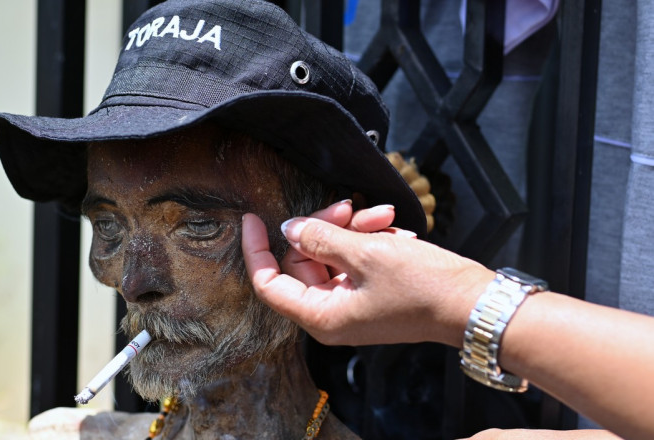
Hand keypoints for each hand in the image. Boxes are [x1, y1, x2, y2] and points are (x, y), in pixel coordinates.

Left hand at [241, 203, 493, 346]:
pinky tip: (391, 229)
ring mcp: (351, 305)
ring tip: (380, 215)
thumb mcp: (365, 252)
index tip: (252, 217)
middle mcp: (331, 315)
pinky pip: (354, 262)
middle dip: (323, 228)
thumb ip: (320, 238)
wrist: (472, 302)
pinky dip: (367, 241)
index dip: (256, 249)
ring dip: (352, 230)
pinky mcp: (370, 294)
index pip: (268, 283)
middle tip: (347, 206)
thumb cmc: (422, 285)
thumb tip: (290, 228)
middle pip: (302, 262)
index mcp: (320, 316)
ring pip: (331, 257)